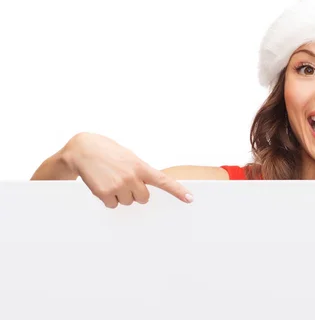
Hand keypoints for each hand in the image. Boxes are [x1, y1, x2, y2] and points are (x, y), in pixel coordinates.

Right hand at [63, 132, 193, 207]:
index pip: (163, 181)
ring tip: (111, 179)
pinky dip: (108, 199)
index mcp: (141, 167)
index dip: (178, 191)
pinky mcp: (104, 194)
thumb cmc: (109, 152)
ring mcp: (118, 186)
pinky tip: (102, 184)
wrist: (83, 150)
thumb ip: (141, 171)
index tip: (190, 199)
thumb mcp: (130, 157)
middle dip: (136, 192)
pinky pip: (112, 205)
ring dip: (120, 195)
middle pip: (143, 198)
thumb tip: (145, 188)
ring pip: (127, 202)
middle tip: (123, 179)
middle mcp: (132, 177)